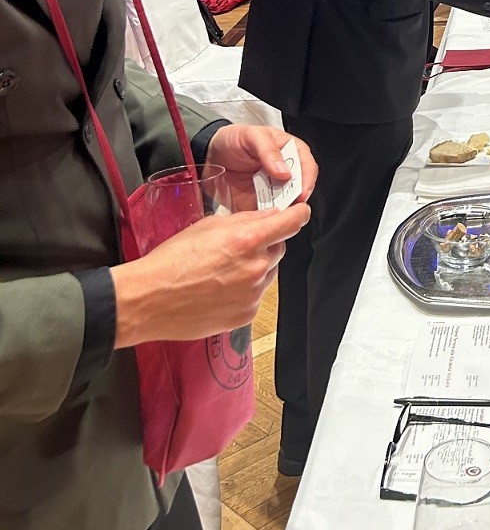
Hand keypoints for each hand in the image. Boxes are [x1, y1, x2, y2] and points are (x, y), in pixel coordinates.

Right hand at [112, 200, 309, 347]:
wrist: (149, 300)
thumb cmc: (172, 261)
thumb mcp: (208, 226)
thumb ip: (245, 220)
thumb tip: (269, 217)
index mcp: (247, 240)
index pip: (291, 223)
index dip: (298, 215)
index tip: (299, 214)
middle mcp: (255, 268)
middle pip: (279, 249)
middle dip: (265, 245)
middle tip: (237, 247)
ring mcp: (252, 295)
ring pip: (267, 274)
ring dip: (255, 269)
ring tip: (222, 271)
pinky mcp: (245, 316)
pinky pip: (255, 297)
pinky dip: (245, 291)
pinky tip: (220, 289)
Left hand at [205, 124, 317, 211]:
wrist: (208, 155)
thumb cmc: (232, 139)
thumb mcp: (251, 136)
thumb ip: (268, 151)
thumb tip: (285, 172)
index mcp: (288, 150)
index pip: (306, 164)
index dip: (307, 178)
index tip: (302, 192)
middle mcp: (284, 171)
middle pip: (299, 187)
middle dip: (297, 198)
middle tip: (290, 208)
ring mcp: (272, 189)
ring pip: (286, 203)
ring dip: (284, 211)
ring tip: (276, 217)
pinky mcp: (259, 203)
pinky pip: (268, 214)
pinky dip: (268, 220)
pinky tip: (264, 222)